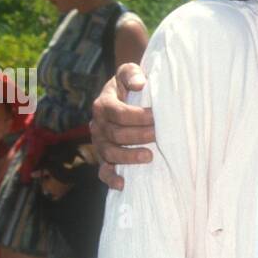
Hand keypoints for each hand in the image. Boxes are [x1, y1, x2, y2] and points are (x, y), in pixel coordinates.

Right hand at [90, 63, 155, 191]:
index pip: (118, 113)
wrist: (125, 97)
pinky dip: (111, 178)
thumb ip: (132, 74)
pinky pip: (103, 171)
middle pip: (115, 134)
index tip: (156, 117)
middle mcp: (98, 124)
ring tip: (150, 156)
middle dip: (139, 136)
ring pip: (109, 153)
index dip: (137, 116)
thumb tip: (140, 84)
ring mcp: (100, 143)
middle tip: (159, 135)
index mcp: (103, 104)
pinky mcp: (104, 158)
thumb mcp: (129, 73)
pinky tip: (123, 184)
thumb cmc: (131, 86)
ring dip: (129, 156)